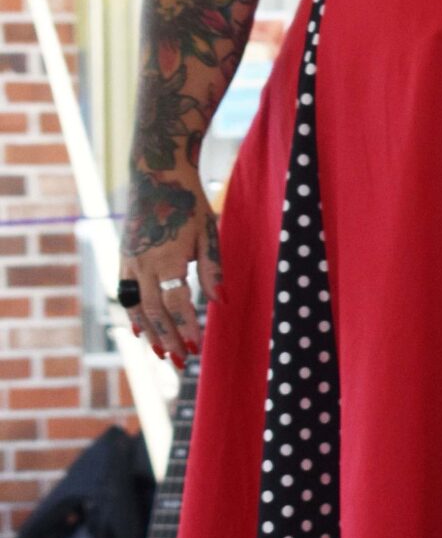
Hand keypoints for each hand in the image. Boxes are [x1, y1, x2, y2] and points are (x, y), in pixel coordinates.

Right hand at [117, 166, 219, 365]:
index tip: (196, 348)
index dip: (186, 327)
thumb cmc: (189, 203)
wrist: (157, 174)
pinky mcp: (123, 256)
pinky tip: (139, 331)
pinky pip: (124, 292)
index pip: (176, 302)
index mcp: (168, 258)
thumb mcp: (209, 233)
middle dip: (168, 338)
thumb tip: (221, 303)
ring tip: (162, 355)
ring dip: (149, 332)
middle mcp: (143, 263)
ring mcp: (129, 260)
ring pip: (135, 306)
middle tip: (181, 363)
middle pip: (154, 311)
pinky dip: (131, 313)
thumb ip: (212, 269)